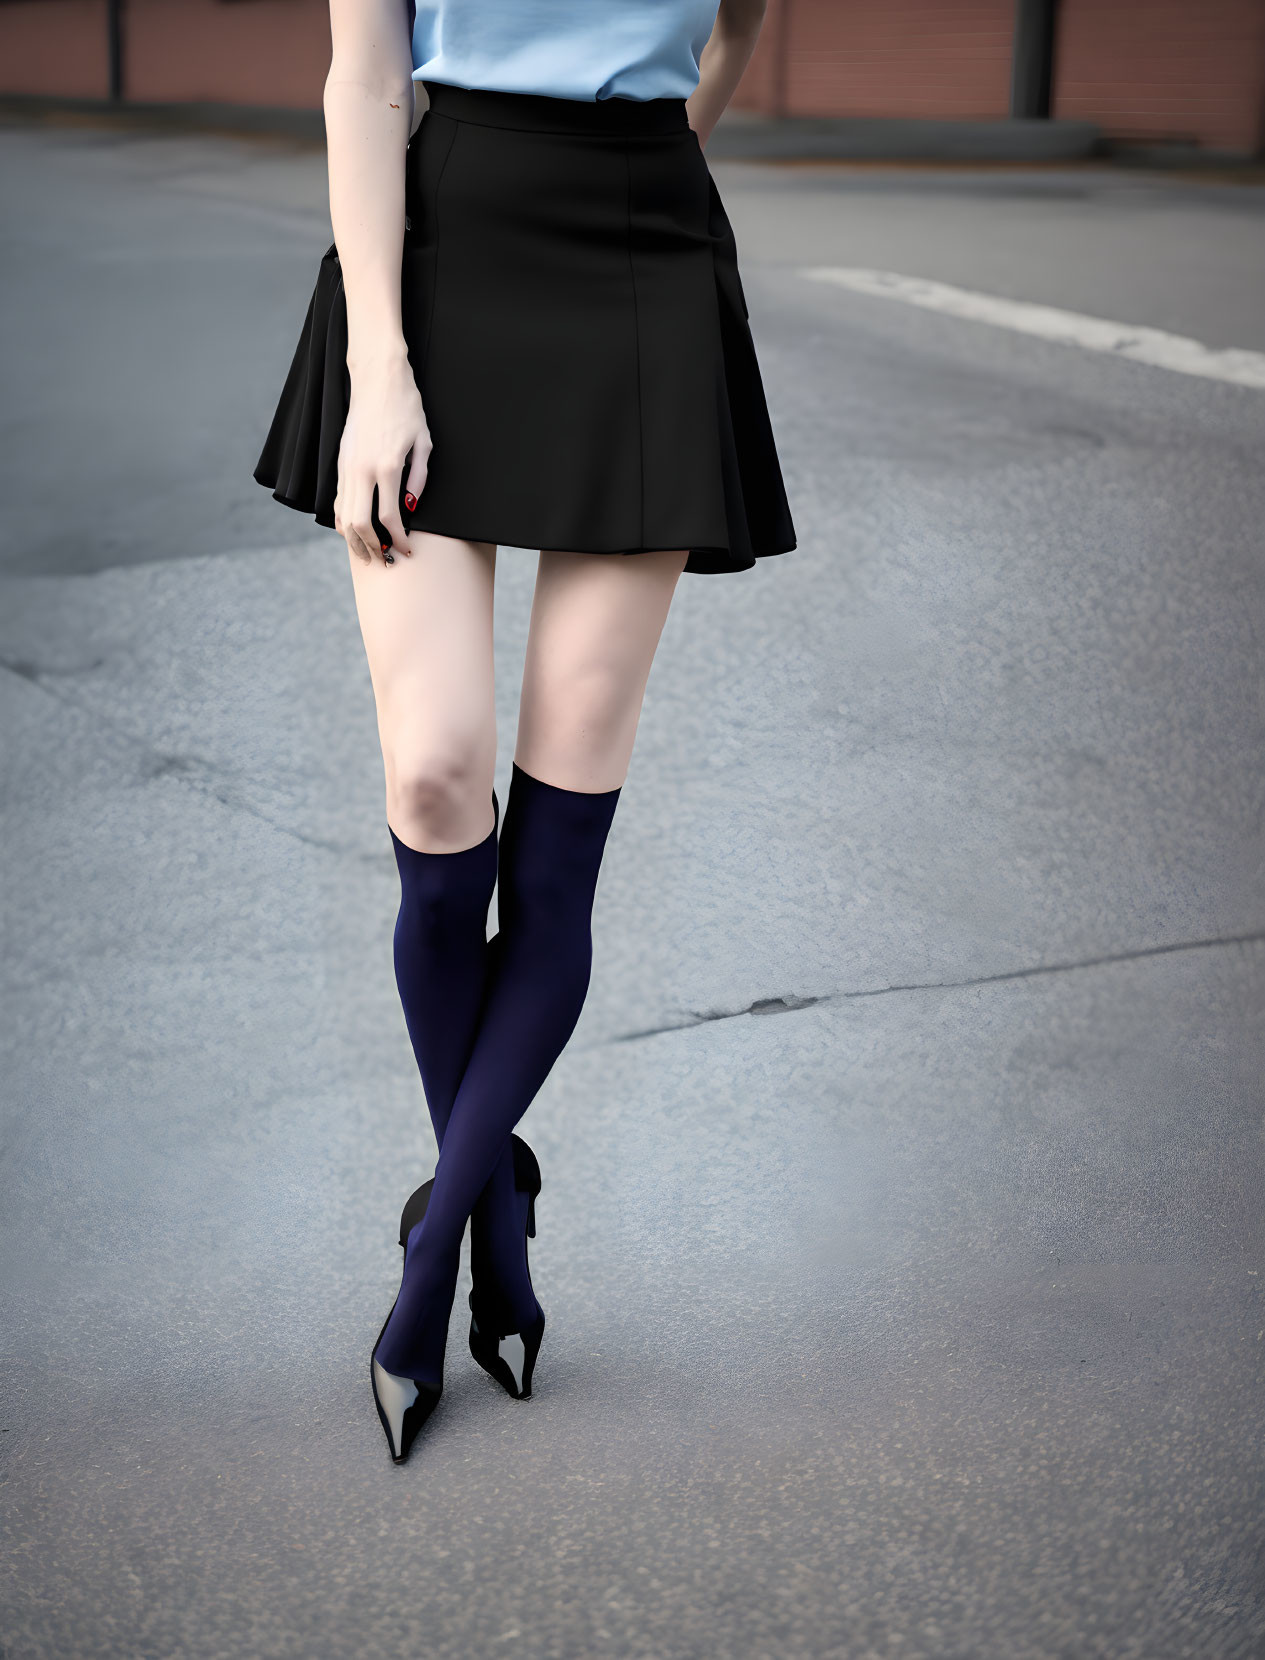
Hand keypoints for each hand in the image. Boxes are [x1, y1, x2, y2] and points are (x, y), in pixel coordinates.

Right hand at [334, 351, 430, 565]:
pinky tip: (353, 531)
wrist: (378, 379)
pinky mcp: (340, 462)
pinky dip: (344, 520)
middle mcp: (362, 470)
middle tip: (384, 561)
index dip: (398, 540)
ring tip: (367, 553)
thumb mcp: (424, 443)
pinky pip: (338, 500)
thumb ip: (419, 479)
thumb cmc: (406, 407)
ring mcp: (347, 466)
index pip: (389, 518)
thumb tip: (411, 507)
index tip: (406, 550)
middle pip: (360, 524)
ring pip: (343, 515)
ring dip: (355, 539)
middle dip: (372, 548)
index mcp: (387, 467)